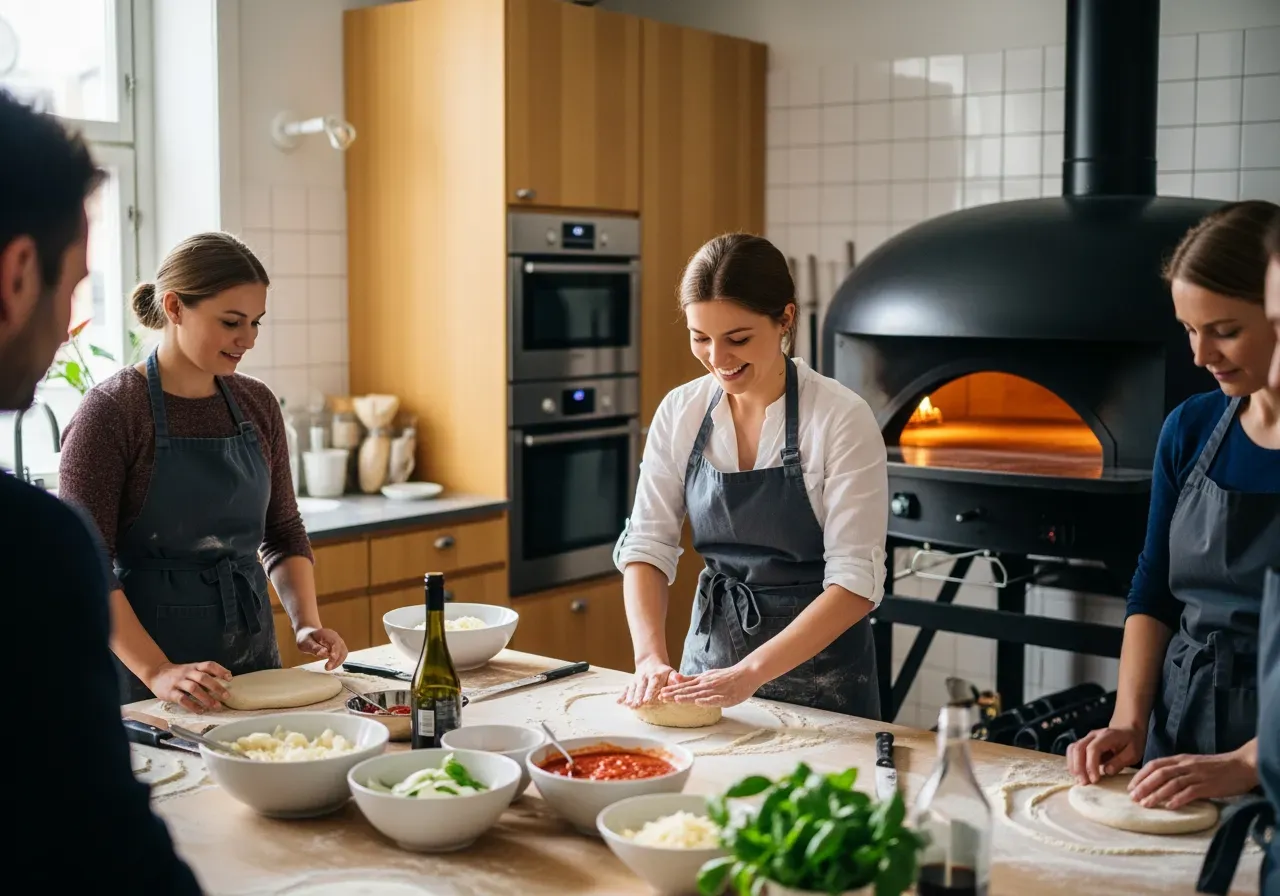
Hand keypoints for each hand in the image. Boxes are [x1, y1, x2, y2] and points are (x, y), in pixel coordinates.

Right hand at [149, 661, 231, 712]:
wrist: (156, 673)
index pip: (209, 665)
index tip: (230, 678)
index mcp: (194, 667)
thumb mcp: (191, 669)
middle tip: (227, 696)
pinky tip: (200, 711)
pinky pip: (182, 699)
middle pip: (203, 678)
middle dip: (216, 687)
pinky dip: (192, 705)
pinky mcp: (170, 692)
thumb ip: (204, 674)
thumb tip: (225, 678)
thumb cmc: (179, 674)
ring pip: (194, 689)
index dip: (220, 670)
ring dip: (206, 698)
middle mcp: (187, 673)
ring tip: (216, 706)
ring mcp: (178, 682)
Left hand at [296, 626, 348, 670]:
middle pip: (341, 648)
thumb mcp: (305, 642)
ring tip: (328, 668)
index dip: (335, 650)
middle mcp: (335, 637)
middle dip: (336, 659)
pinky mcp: (338, 648)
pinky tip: (331, 666)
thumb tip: (323, 652)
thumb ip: (314, 647)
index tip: (332, 658)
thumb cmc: (306, 639)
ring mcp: (337, 642)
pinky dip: (337, 662)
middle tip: (327, 667)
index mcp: (327, 634)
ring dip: (338, 662)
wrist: (307, 635)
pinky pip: (341, 655)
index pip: (335, 642)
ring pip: (343, 653)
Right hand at [619, 656, 675, 707]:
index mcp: (655, 676)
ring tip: (628, 705)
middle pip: (641, 688)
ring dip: (630, 697)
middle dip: (638, 697)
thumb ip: (675, 678)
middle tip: (636, 705)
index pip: (652, 685)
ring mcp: (636, 680)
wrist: (650, 661)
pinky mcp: (631, 682)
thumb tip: (680, 678)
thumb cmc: (663, 671)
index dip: (649, 692)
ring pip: (632, 689)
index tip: (647, 700)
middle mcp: (644, 677)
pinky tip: (618, 702)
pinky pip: (625, 688)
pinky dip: (622, 695)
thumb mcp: (670, 672)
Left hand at [657, 663, 763, 707]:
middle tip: (661, 698)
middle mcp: (707, 684)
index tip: (660, 694)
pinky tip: (699, 702)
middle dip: (675, 694)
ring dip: (687, 697)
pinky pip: (715, 699)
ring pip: (699, 694)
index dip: (672, 690)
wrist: (746, 673)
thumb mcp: (706, 675)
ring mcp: (716, 690)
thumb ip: (691, 678)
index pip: (684, 686)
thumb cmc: (726, 676)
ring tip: (676, 700)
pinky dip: (707, 701)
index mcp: (701, 680)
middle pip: (689, 691)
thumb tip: (675, 677)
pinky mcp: (726, 696)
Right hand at [1066, 724, 1146, 783]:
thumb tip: (1107, 771)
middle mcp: (1093, 735)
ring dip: (1073, 766)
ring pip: (1072, 749)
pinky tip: (1077, 774)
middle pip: (1078, 748)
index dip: (1091, 765)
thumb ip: (1120, 761)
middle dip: (1079, 767)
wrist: (1127, 730)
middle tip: (1084, 783)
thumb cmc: (1131, 742)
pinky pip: (1072, 752)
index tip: (1095, 780)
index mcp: (1107, 736)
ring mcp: (1086, 738)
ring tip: (1079, 780)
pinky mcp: (1083, 743)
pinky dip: (1072, 763)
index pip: (1093, 749)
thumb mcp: (1133, 753)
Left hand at [1128, 747, 1258, 809]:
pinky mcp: (1208, 786)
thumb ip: (1179, 770)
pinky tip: (1169, 806)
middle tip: (1132, 798)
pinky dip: (1178, 799)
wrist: (1242, 765)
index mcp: (1181, 759)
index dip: (1141, 775)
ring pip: (1171, 783)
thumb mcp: (1193, 764)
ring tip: (1146, 804)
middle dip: (1144, 786)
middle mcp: (1186, 765)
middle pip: (1159, 774)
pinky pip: (1190, 792)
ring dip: (1156, 794)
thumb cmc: (1217, 767)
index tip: (1130, 787)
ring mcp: (1197, 775)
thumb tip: (1160, 783)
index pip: (1155, 765)